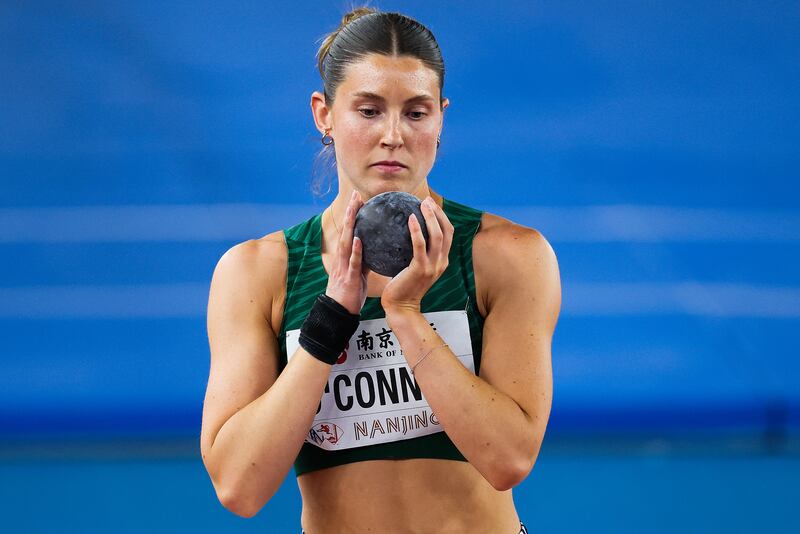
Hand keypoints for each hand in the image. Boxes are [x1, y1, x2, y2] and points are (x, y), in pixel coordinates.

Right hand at [325, 190, 369, 314]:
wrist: (339, 312)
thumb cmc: (350, 292)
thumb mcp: (360, 271)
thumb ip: (366, 258)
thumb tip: (380, 247)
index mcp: (347, 256)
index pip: (351, 230)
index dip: (354, 214)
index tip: (359, 198)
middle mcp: (343, 257)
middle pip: (347, 230)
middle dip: (351, 212)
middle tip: (356, 195)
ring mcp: (344, 266)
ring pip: (347, 242)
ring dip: (350, 225)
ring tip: (354, 208)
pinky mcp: (349, 278)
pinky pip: (352, 263)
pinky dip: (355, 251)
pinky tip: (359, 239)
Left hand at [381, 196, 453, 314]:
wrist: (401, 308)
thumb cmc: (403, 287)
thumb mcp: (413, 268)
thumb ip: (414, 253)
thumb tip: (402, 234)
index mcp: (441, 261)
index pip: (448, 234)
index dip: (442, 217)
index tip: (431, 205)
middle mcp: (441, 262)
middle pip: (447, 231)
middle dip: (439, 213)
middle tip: (426, 200)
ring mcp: (433, 266)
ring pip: (437, 235)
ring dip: (431, 217)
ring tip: (422, 204)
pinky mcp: (421, 269)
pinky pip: (420, 245)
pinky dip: (417, 230)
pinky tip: (410, 218)